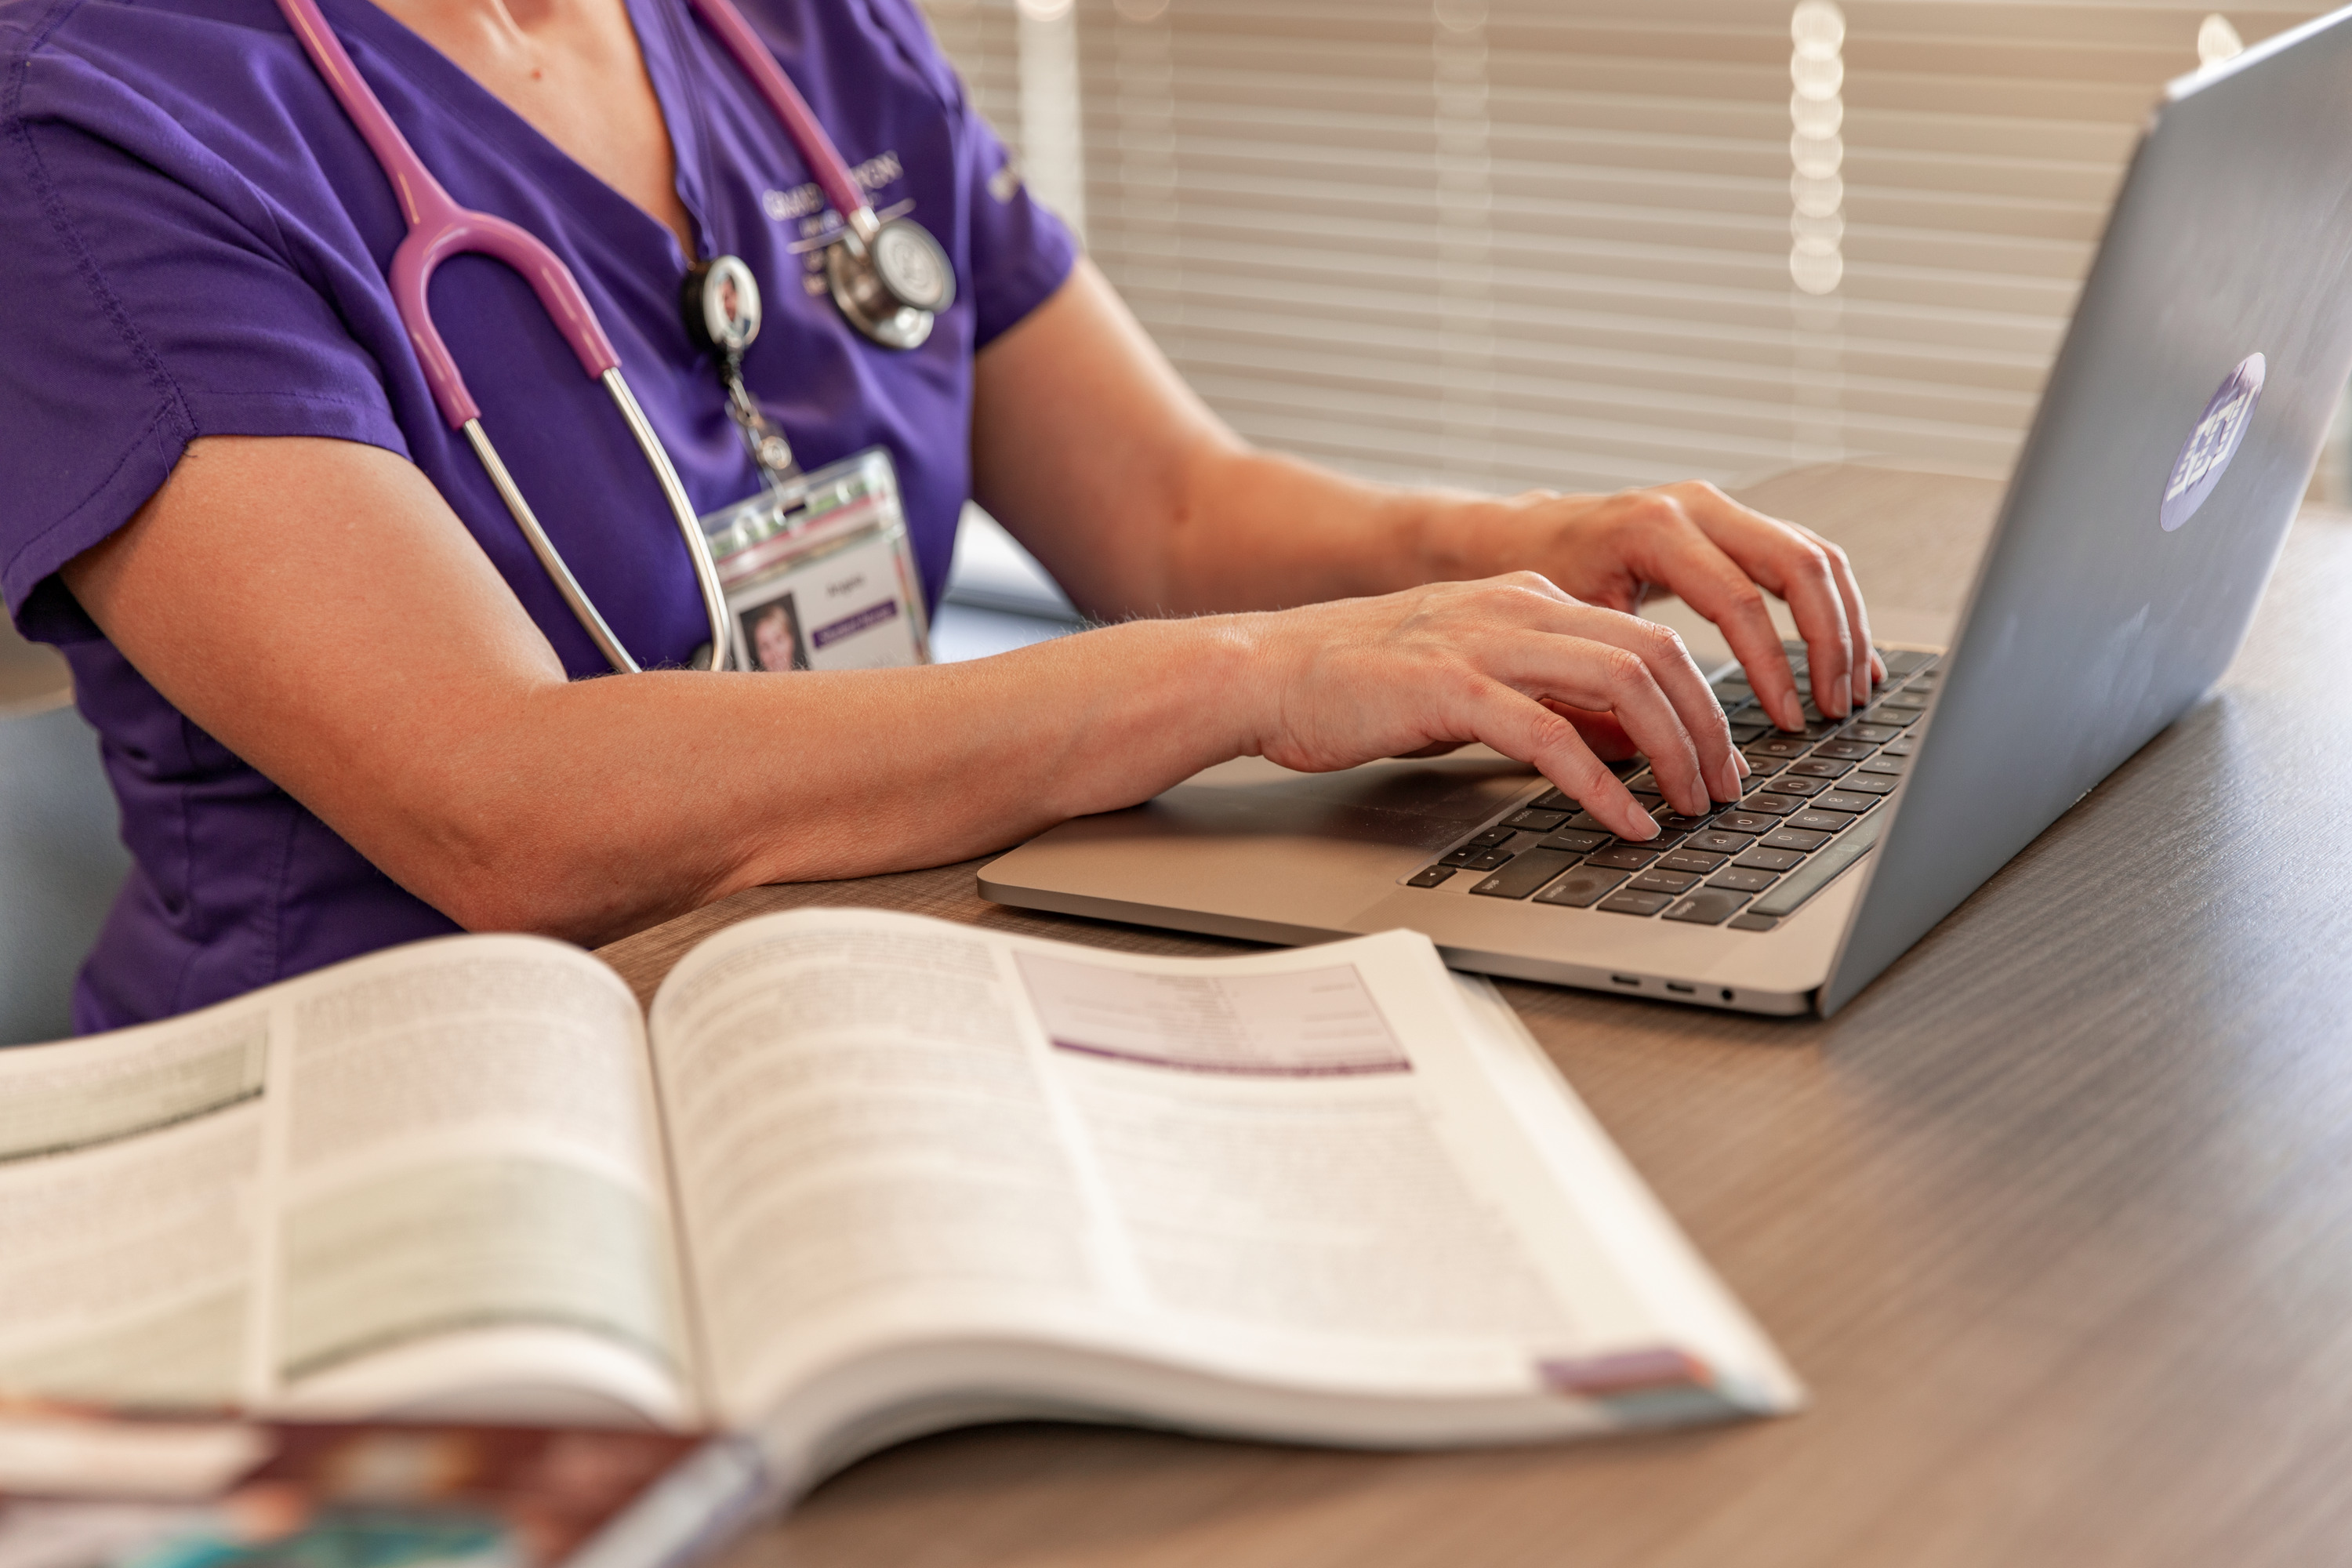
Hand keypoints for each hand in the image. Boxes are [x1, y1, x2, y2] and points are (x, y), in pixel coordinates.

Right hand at [1238, 574, 1747, 840]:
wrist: (1263, 671)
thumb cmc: (1355, 683)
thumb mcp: (1473, 681)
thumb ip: (1549, 699)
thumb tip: (1625, 743)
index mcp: (1528, 599)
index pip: (1648, 638)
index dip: (1704, 701)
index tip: (1721, 758)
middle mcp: (1518, 608)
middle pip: (1657, 655)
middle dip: (1708, 728)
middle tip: (1725, 789)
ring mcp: (1485, 643)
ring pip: (1622, 684)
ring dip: (1673, 753)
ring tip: (1690, 807)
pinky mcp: (1452, 689)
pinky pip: (1554, 736)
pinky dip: (1604, 785)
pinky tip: (1626, 821)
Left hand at [1477, 480, 1883, 729]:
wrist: (1525, 536)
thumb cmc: (1538, 582)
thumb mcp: (1569, 627)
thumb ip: (1617, 679)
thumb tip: (1664, 756)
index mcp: (1653, 528)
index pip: (1738, 602)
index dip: (1772, 668)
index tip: (1790, 721)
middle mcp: (1696, 506)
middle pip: (1799, 563)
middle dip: (1829, 642)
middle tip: (1835, 707)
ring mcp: (1720, 508)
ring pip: (1815, 555)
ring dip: (1844, 625)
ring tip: (1852, 689)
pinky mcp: (1733, 522)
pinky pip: (1803, 557)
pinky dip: (1832, 606)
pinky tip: (1848, 655)